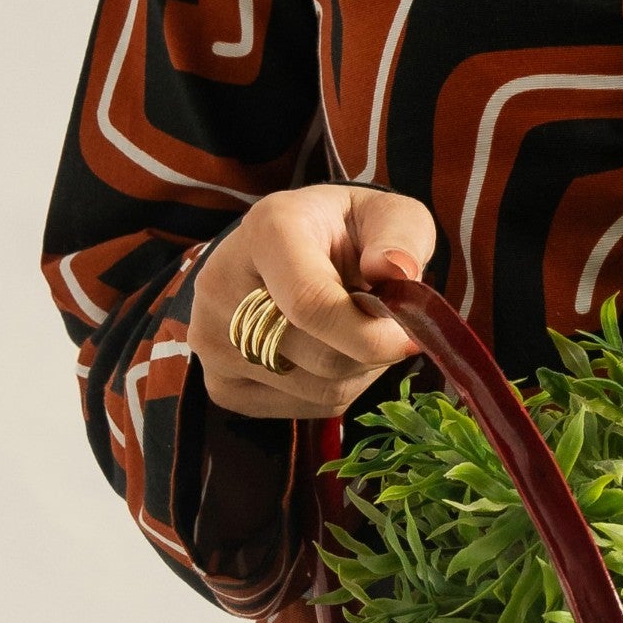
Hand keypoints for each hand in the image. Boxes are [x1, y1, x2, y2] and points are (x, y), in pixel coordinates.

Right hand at [189, 186, 438, 420]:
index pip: (311, 304)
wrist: (283, 252)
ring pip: (316, 390)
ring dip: (358, 371)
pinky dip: (334, 389)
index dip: (370, 334)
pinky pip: (301, 409)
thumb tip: (397, 271)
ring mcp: (211, 341)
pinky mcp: (219, 384)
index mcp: (267, 231)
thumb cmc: (343, 231)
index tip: (411, 337)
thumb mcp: (386, 213)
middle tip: (386, 324)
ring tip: (354, 331)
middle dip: (372, 350)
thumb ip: (403, 234)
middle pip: (322, 357)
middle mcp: (222, 286)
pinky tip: (328, 350)